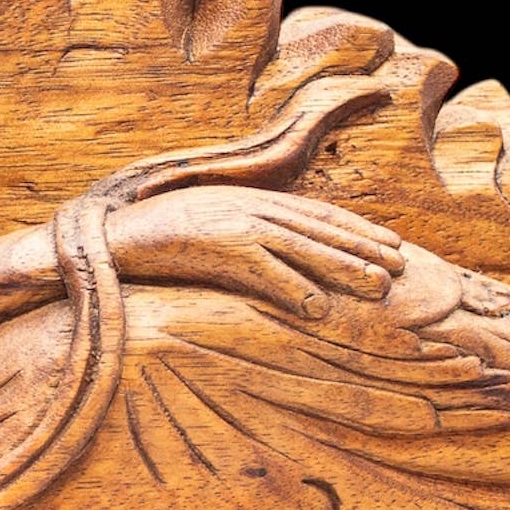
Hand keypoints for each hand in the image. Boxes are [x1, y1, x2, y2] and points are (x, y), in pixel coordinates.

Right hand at [103, 187, 404, 316]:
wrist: (107, 235)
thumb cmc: (155, 239)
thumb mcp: (208, 227)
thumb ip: (244, 237)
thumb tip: (277, 259)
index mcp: (249, 200)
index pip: (315, 213)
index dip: (357, 228)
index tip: (391, 243)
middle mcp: (249, 207)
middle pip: (319, 228)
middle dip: (363, 246)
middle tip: (402, 266)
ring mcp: (233, 225)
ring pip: (303, 247)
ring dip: (343, 267)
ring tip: (379, 287)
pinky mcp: (214, 247)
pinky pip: (263, 271)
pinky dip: (293, 288)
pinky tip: (320, 309)